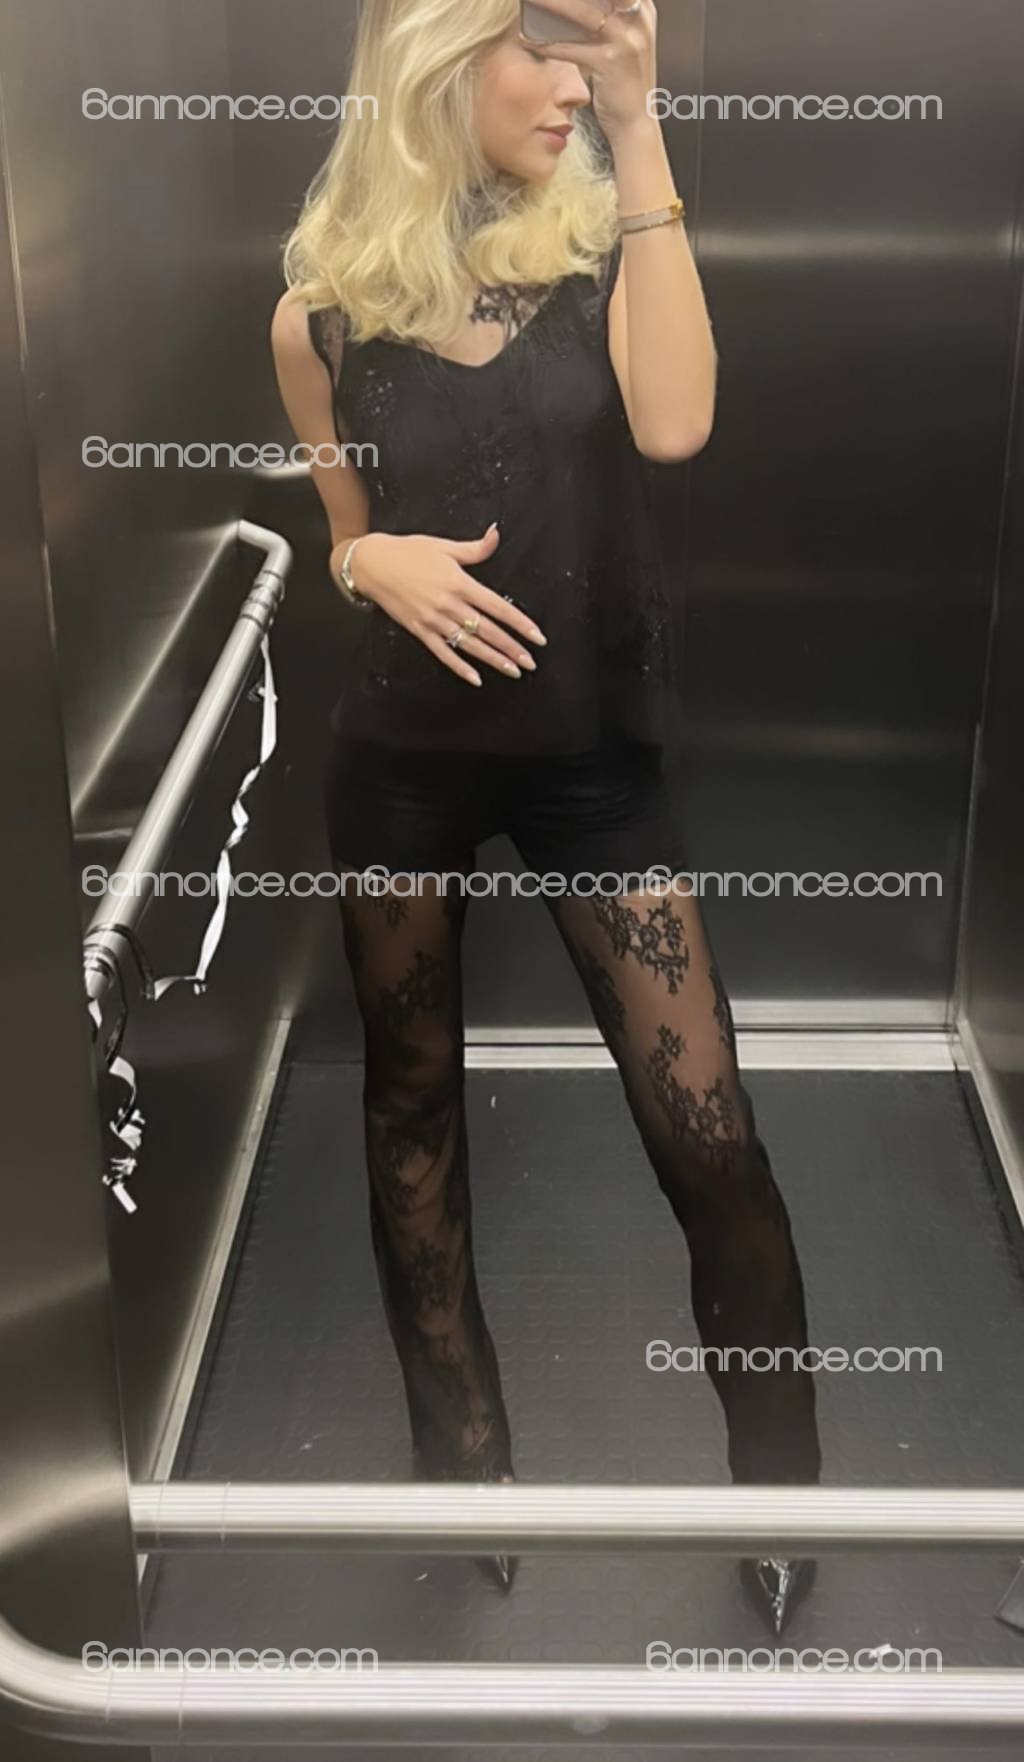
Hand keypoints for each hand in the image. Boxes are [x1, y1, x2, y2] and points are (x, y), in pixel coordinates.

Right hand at [334, 526, 546, 686]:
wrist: (372, 564)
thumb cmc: (408, 552)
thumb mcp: (444, 546)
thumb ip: (475, 548)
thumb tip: (496, 534)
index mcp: (459, 583)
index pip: (498, 607)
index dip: (520, 624)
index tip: (536, 637)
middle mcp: (449, 605)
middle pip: (487, 631)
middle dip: (512, 648)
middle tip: (530, 662)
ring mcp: (434, 620)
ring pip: (469, 645)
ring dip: (493, 660)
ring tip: (513, 671)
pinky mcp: (420, 630)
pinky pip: (443, 653)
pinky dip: (459, 667)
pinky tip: (475, 678)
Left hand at [530, 0, 657, 144]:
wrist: (636, 123)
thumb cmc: (624, 80)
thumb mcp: (625, 37)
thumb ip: (609, 12)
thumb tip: (567, 6)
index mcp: (642, 7)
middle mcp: (637, 19)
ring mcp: (626, 41)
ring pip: (583, 12)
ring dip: (551, 4)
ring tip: (527, 0)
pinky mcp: (611, 64)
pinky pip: (572, 48)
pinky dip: (548, 43)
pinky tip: (527, 39)